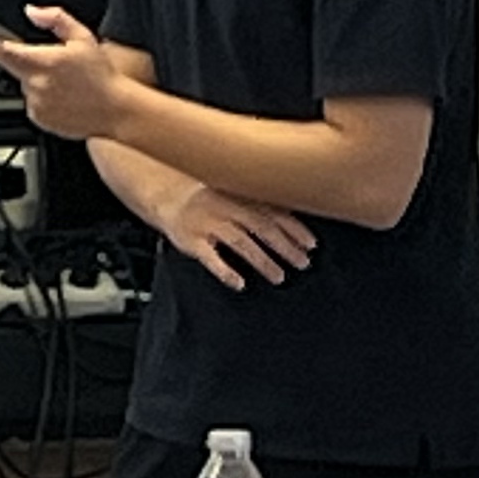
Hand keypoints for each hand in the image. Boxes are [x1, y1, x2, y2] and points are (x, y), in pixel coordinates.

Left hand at [0, 3, 128, 141]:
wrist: (118, 111)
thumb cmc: (103, 76)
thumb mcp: (83, 38)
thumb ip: (55, 18)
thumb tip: (32, 11)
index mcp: (44, 62)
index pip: (2, 49)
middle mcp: (36, 84)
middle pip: (13, 66)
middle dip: (23, 60)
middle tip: (48, 61)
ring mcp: (36, 104)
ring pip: (25, 85)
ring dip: (36, 79)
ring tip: (64, 82)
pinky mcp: (40, 118)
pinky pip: (33, 102)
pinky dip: (42, 97)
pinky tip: (63, 96)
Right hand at [155, 177, 316, 291]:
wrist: (166, 199)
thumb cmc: (208, 201)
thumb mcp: (235, 194)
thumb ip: (261, 205)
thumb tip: (298, 223)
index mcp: (238, 194)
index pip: (273, 210)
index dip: (294, 228)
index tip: (311, 244)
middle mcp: (224, 206)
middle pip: (261, 226)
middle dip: (284, 246)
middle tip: (302, 263)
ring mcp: (207, 222)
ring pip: (240, 241)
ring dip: (262, 260)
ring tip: (278, 276)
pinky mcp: (191, 240)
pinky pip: (210, 257)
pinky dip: (225, 271)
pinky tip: (239, 283)